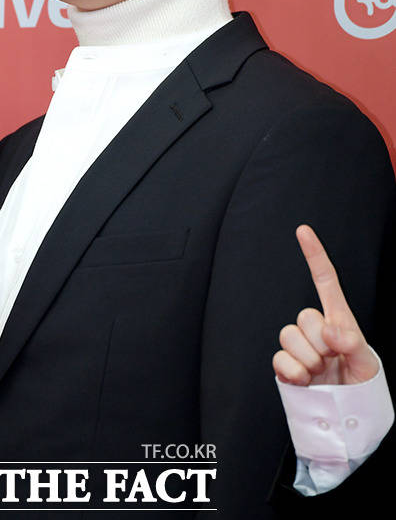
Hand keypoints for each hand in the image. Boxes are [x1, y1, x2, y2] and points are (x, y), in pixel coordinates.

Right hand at [272, 225, 378, 385]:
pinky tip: (305, 382)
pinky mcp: (285, 366)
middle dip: (320, 342)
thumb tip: (330, 331)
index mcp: (337, 320)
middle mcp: (315, 329)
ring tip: (321, 373)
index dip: (314, 254)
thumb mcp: (368, 364)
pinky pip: (279, 359)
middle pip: (305, 316)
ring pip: (288, 335)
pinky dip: (293, 372)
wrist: (345, 417)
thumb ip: (353, 343)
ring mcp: (299, 347)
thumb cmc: (361, 385)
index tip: (303, 230)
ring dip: (308, 358)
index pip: (325, 280)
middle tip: (333, 361)